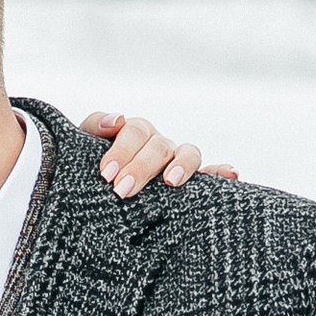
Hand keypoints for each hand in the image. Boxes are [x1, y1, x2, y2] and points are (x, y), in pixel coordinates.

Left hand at [79, 107, 237, 195]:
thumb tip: (117, 119)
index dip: (122, 150)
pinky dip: (221, 172)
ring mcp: (175, 162)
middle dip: (141, 167)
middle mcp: (158, 144)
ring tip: (170, 182)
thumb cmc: (87, 169)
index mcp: (134, 134)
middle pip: (158, 146)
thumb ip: (95, 126)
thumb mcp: (84, 146)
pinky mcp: (190, 182)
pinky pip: (210, 175)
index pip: (134, 132)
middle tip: (121, 191)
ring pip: (188, 154)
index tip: (106, 173)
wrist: (90, 195)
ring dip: (182, 165)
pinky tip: (231, 174)